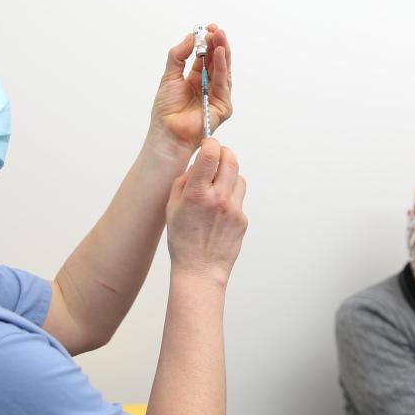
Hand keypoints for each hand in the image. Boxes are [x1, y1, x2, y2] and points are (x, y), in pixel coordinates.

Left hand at [148, 25, 232, 153]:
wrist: (167, 132)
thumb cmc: (166, 111)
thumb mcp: (169, 76)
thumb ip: (178, 56)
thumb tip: (190, 37)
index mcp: (196, 79)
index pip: (206, 57)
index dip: (207, 42)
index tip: (206, 28)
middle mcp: (209, 86)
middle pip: (217, 61)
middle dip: (217, 43)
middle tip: (215, 29)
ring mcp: (217, 95)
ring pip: (223, 69)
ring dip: (222, 51)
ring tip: (219, 36)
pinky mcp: (223, 106)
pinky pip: (224, 82)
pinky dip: (222, 66)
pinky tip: (219, 53)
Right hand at [165, 138, 247, 286]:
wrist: (200, 270)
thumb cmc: (182, 241)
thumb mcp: (172, 208)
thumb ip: (183, 182)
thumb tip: (197, 165)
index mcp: (197, 194)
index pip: (211, 153)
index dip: (210, 144)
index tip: (207, 146)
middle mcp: (218, 198)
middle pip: (231, 158)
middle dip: (223, 153)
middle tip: (216, 158)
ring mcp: (234, 209)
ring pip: (238, 177)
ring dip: (229, 175)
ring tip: (217, 187)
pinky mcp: (243, 219)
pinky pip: (239, 198)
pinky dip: (231, 197)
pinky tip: (219, 212)